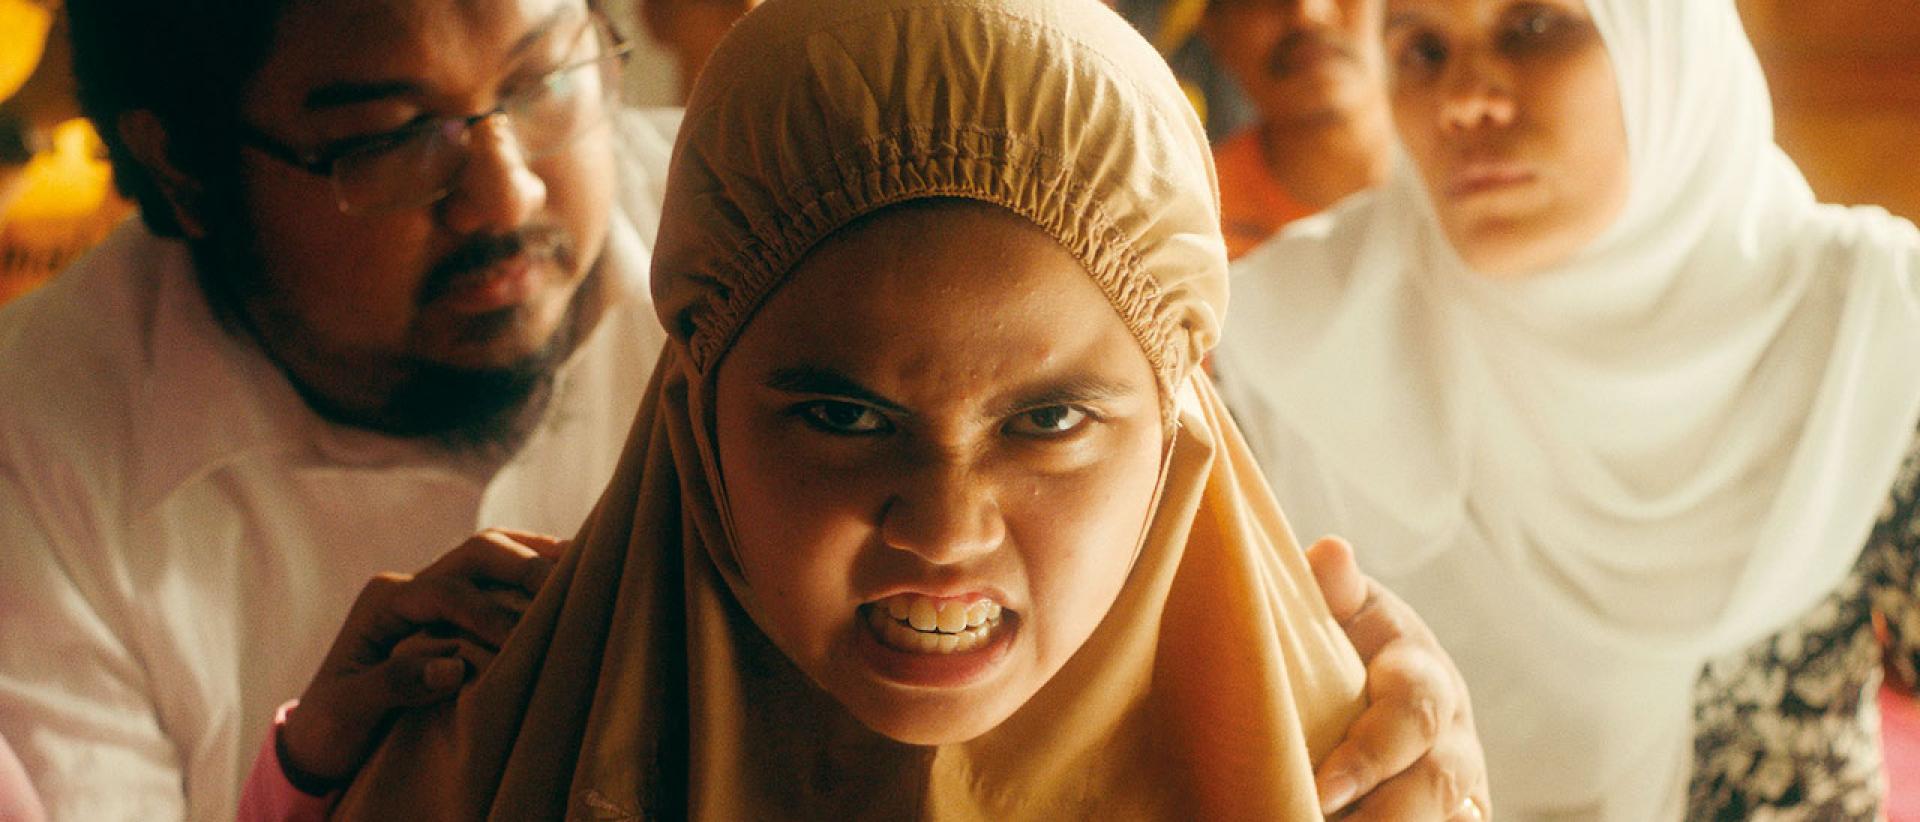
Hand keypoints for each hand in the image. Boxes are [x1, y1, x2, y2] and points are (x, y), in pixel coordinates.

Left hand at [279, 528, 566, 787]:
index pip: (447, 590)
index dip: (488, 612)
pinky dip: (532, 572)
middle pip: (476, 554)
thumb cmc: (331, 726)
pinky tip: (566, 578)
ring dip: (534, 557)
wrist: (320, 736)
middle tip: (565, 589)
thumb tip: (454, 666)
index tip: (521, 640)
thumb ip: (394, 684)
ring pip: (491, 556)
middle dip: (523, 566)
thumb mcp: (348, 709)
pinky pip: (497, 580)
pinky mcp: (451, 611)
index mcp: (384, 601)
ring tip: (582, 564)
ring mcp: (432, 594)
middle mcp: (409, 587)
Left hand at [1308, 536, 1489, 820]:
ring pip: (1447, 816)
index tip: (1323, 788)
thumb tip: (1330, 551)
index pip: (1410, 715)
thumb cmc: (1354, 644)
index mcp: (1424, 675)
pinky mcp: (1461, 815)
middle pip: (1434, 783)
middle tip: (1323, 820)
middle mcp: (1452, 735)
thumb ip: (1337, 591)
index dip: (1369, 756)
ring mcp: (1461, 784)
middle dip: (1385, 814)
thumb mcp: (1348, 613)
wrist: (1384, 684)